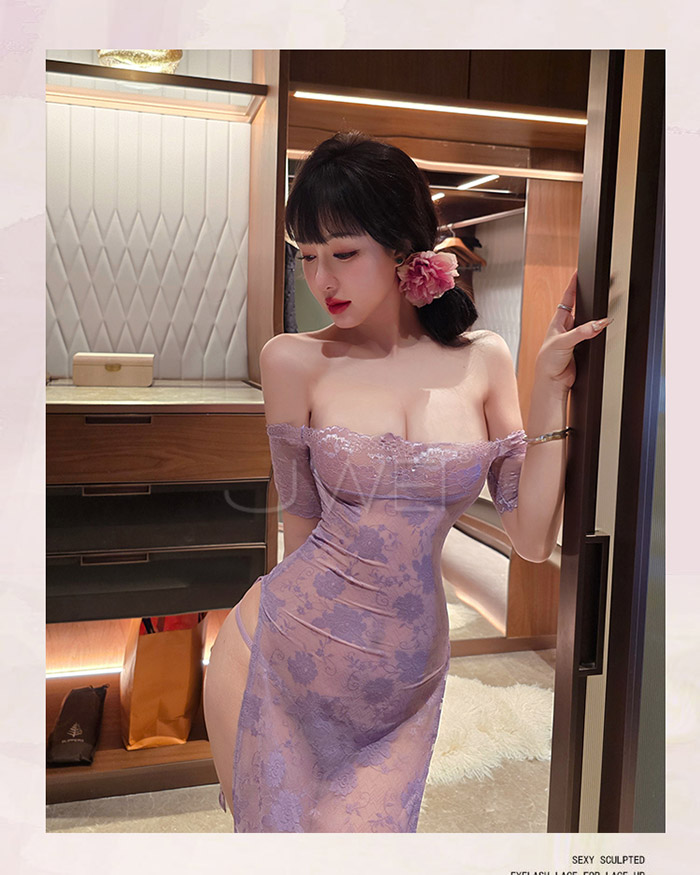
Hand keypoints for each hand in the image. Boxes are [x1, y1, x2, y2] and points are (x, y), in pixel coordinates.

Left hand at [534, 272, 612, 391]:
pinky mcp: (583, 348)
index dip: (573, 284)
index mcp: (558, 322)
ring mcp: (575, 337)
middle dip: (590, 297)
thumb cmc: (547, 362)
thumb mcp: (563, 342)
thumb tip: (598, 323)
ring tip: (608, 306)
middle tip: (601, 285)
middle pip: (581, 307)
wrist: (552, 382)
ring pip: (590, 322)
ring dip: (597, 317)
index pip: (567, 298)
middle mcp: (567, 327)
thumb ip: (582, 332)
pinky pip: (594, 335)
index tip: (579, 272)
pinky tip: (605, 329)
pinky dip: (600, 332)